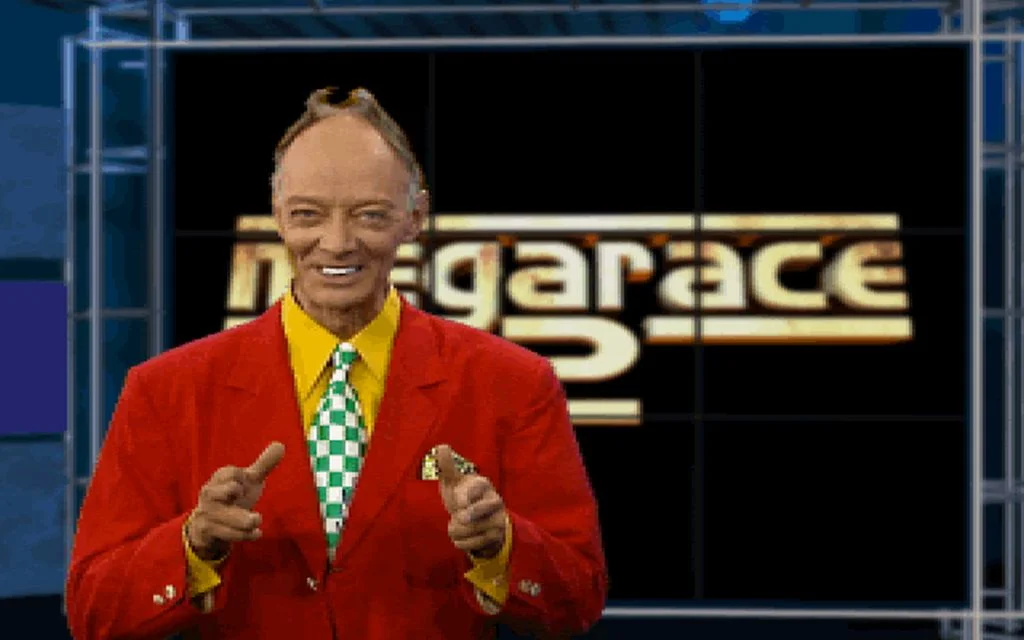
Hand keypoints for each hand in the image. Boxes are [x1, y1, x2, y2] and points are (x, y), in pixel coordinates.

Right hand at [185, 442, 284, 560]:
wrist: (206, 525)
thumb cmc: (231, 497)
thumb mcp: (248, 481)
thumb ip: (263, 465)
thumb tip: (281, 445)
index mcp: (220, 478)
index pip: (231, 472)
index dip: (241, 477)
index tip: (244, 483)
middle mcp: (210, 493)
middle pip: (226, 490)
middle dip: (238, 493)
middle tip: (246, 494)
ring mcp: (207, 513)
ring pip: (227, 516)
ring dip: (245, 520)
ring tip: (258, 519)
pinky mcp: (207, 530)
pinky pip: (226, 533)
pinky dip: (244, 535)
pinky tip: (257, 533)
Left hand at [436, 444, 507, 558]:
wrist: (483, 520)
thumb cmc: (465, 497)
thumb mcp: (454, 482)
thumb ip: (447, 466)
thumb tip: (441, 446)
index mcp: (483, 484)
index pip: (472, 490)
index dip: (461, 499)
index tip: (459, 502)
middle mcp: (495, 501)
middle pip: (473, 513)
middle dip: (461, 517)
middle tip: (459, 515)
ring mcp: (497, 520)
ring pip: (467, 530)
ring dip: (457, 529)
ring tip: (460, 524)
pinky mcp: (495, 537)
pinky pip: (469, 544)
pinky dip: (461, 541)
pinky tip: (464, 535)